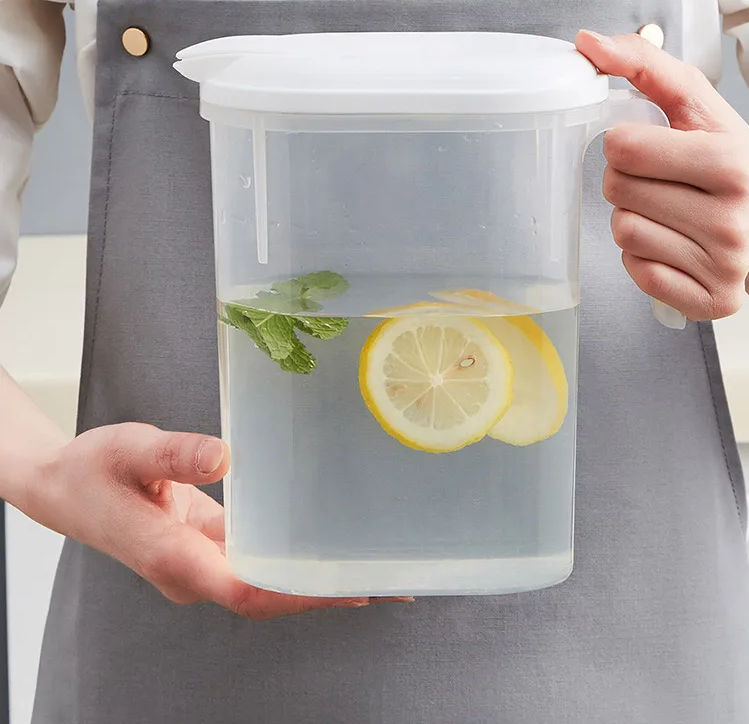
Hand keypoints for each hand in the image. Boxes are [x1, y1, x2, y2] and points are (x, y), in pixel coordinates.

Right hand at [25, 423, 408, 618]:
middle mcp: (193, 571)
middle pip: (269, 594)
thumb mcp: (128, 449)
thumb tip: (224, 457)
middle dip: (326, 592)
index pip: (248, 590)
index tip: (349, 588)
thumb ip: (173, 454)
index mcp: (174, 557)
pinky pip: (257, 561)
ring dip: (316, 579)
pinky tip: (322, 545)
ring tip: (372, 566)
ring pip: (266, 581)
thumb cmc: (93, 470)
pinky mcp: (207, 547)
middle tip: (387, 578)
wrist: (66, 488)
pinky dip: (292, 558)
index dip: (301, 593)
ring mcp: (201, 563)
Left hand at [575, 29, 748, 321]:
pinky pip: (635, 273)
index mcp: (729, 163)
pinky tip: (670, 243)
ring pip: (622, 232)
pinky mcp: (711, 300)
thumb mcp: (696, 105)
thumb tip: (586, 44)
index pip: (622, 148)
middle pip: (617, 191)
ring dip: (631, 218)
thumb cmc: (723, 160)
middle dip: (625, 181)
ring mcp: (722, 265)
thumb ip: (643, 66)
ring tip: (667, 212)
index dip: (623, 143)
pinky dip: (640, 256)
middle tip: (659, 181)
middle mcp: (730, 219)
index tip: (647, 147)